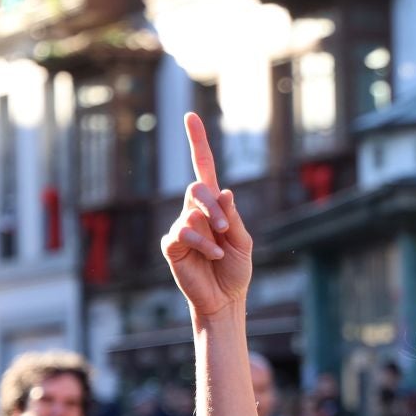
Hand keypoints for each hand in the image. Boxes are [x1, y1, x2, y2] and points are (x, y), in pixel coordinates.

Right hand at [162, 112, 253, 320]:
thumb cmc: (235, 270)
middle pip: (197, 187)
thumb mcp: (243, 242)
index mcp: (214, 206)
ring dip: (210, 228)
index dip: (198, 143)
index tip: (191, 116)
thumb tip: (226, 191)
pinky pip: (182, 233)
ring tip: (221, 249)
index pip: (204, 168)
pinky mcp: (171, 245)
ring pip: (190, 211)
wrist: (226, 299)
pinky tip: (213, 255)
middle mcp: (195, 212)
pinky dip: (202, 243)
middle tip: (225, 227)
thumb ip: (233, 218)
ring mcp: (182, 227)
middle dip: (212, 203)